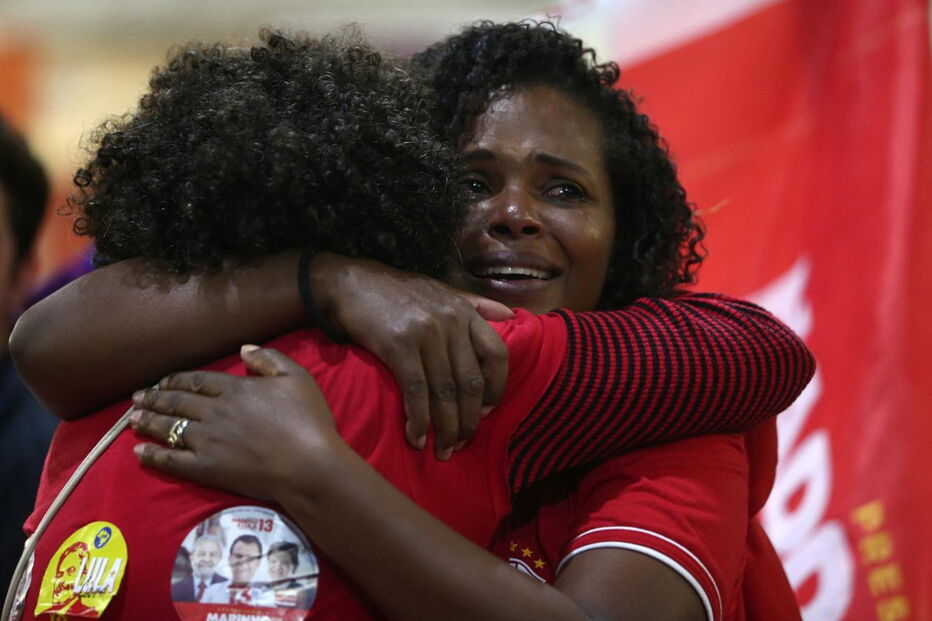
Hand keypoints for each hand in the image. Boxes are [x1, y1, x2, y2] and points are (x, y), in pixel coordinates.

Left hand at [130, 345, 343, 501]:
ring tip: (132, 419)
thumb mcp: (297, 378)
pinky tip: (139, 452)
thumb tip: (244, 348)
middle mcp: (215, 412)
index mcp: (235, 389)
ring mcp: (207, 441)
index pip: (197, 381)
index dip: (177, 380)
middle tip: (137, 397)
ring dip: (148, 421)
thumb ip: (270, 359)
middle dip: (155, 398)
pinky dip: (153, 455)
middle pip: (177, 402)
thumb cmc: (308, 421)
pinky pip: (172, 460)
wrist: (307, 466)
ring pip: (169, 427)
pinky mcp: (205, 468)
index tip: (163, 381)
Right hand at [311, 254, 511, 459]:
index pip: (497, 355)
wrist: (351, 283)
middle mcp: (451, 322)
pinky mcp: (398, 345)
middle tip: (463, 444)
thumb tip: (511, 315)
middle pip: (470, 382)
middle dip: (469, 421)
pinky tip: (416, 437)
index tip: (486, 414)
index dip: (496, 389)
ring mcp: (426, 334)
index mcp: (465, 312)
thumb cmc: (398, 291)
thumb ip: (476, 304)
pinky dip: (418, 420)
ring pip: (445, 392)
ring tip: (443, 451)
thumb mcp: (442, 290)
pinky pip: (416, 391)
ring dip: (446, 428)